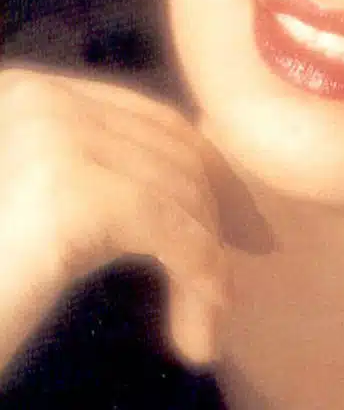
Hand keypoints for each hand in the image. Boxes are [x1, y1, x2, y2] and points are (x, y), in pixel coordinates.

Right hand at [0, 63, 228, 373]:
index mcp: (31, 91)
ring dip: (203, 263)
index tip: (238, 223)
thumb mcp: (41, 199)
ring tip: (207, 322)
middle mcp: (40, 98)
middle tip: (226, 280)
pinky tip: (199, 327)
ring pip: (177, 190)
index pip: (154, 121)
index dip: (208, 173)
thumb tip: (206, 175)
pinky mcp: (65, 195)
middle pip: (172, 151)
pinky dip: (196, 273)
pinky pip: (165, 228)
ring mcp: (52, 137)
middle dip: (212, 219)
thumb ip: (101, 170)